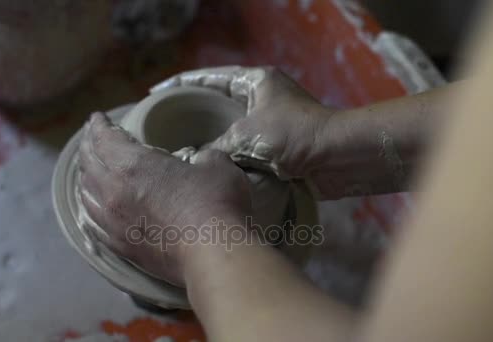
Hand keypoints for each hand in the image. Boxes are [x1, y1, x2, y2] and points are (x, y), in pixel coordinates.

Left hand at [78, 112, 251, 285]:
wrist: (213, 253)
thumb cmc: (215, 202)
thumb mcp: (216, 165)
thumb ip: (204, 156)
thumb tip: (201, 159)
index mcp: (132, 164)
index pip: (104, 138)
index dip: (99, 125)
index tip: (98, 118)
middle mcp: (113, 191)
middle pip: (88, 163)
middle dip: (88, 146)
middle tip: (91, 138)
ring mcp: (113, 222)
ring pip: (85, 193)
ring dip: (85, 176)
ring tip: (89, 169)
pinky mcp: (120, 246)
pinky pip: (92, 222)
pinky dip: (88, 208)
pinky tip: (91, 207)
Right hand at [151, 66, 335, 178]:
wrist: (337, 158)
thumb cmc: (293, 136)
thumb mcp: (246, 135)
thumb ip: (215, 146)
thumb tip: (192, 160)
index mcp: (255, 81)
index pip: (210, 77)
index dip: (181, 83)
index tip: (156, 91)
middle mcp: (262, 97)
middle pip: (218, 101)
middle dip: (193, 111)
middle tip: (165, 122)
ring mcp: (271, 122)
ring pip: (230, 127)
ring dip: (210, 136)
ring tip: (180, 145)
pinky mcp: (278, 146)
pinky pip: (243, 147)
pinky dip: (227, 155)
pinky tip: (209, 165)